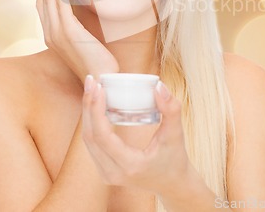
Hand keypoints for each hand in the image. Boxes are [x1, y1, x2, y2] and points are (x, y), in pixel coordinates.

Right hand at [35, 0, 118, 82]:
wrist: (102, 79)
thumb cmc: (96, 62)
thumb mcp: (83, 42)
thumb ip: (77, 29)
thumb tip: (79, 18)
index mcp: (52, 36)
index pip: (43, 6)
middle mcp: (50, 33)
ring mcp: (57, 33)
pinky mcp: (68, 32)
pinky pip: (60, 4)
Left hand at [82, 76, 191, 196]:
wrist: (174, 184)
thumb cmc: (176, 158)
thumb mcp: (176, 133)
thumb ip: (171, 108)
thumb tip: (158, 85)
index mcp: (129, 165)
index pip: (102, 136)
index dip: (96, 109)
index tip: (98, 87)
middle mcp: (113, 173)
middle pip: (90, 136)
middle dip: (88, 105)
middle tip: (92, 81)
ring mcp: (106, 174)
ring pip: (87, 140)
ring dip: (87, 112)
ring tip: (92, 88)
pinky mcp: (105, 170)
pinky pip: (92, 144)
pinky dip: (91, 122)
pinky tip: (94, 104)